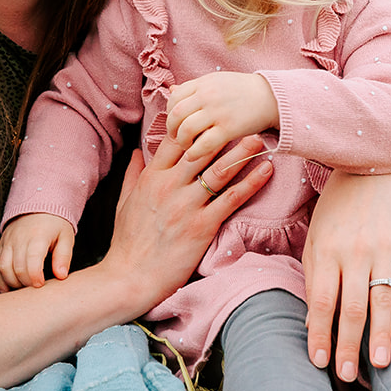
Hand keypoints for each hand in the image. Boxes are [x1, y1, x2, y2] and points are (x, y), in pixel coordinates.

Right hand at [0, 213, 75, 290]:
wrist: (38, 204)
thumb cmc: (55, 224)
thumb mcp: (66, 237)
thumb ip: (64, 257)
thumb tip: (61, 276)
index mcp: (38, 236)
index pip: (32, 261)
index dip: (35, 277)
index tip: (41, 284)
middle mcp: (19, 239)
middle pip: (17, 268)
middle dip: (26, 283)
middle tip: (35, 289)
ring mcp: (8, 242)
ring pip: (3, 267)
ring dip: (12, 283)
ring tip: (23, 289)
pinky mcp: (1, 245)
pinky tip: (7, 288)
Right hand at [98, 129, 273, 311]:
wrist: (130, 277)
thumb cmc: (128, 242)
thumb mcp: (124, 202)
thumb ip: (133, 174)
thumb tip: (137, 151)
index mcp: (152, 177)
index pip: (176, 140)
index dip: (196, 124)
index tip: (214, 113)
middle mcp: (170, 186)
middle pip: (202, 149)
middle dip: (224, 132)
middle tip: (246, 118)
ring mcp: (186, 205)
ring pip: (220, 170)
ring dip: (242, 152)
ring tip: (260, 138)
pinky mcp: (202, 226)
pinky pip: (232, 199)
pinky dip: (252, 182)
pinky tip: (266, 170)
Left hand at [166, 72, 277, 156]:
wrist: (273, 96)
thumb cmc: (244, 90)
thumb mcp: (217, 81)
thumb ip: (195, 87)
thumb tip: (171, 90)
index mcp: (204, 83)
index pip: (174, 96)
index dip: (170, 112)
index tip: (175, 121)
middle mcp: (208, 95)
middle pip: (176, 114)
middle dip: (172, 129)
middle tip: (176, 137)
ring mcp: (218, 112)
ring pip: (186, 129)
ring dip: (182, 142)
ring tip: (186, 146)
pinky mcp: (229, 129)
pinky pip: (203, 144)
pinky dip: (193, 152)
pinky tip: (193, 155)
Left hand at [302, 169, 390, 380]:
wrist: (371, 172)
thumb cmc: (335, 213)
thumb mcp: (315, 239)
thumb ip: (314, 278)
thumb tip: (313, 324)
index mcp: (326, 252)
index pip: (321, 302)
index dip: (320, 333)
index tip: (319, 362)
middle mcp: (354, 253)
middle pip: (351, 308)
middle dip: (349, 345)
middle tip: (347, 375)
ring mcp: (383, 250)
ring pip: (382, 300)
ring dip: (381, 335)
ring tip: (381, 365)